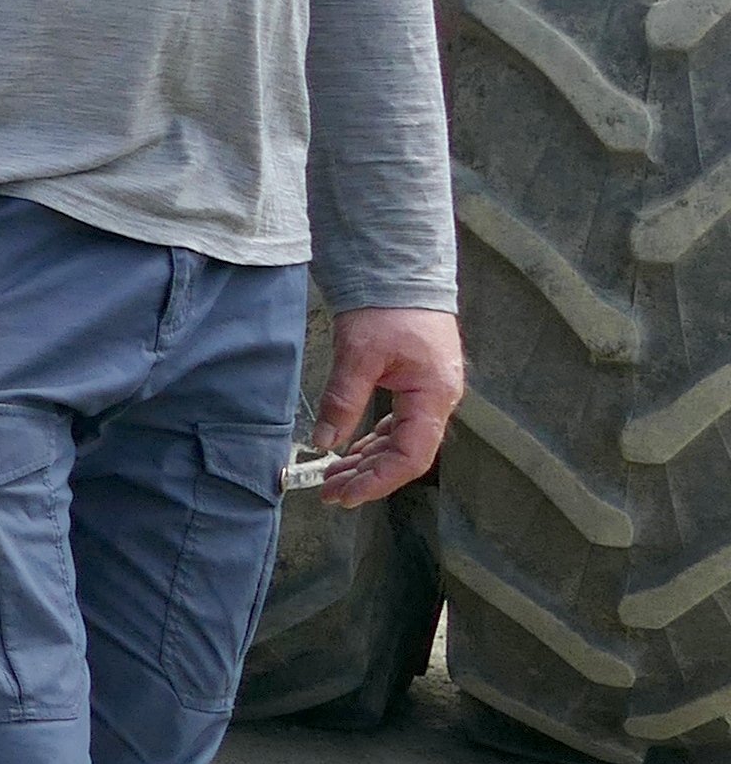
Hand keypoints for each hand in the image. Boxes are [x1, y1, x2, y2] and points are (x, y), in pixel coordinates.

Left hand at [311, 305, 463, 502]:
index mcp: (433, 396)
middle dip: (367, 476)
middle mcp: (438, 400)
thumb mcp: (359, 354)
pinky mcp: (415, 383)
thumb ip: (343, 400)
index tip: (346, 495)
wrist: (401, 268)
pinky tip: (350, 450)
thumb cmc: (388, 307)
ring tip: (332, 476)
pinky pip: (397, 423)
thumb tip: (324, 442)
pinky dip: (372, 440)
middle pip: (404, 454)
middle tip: (329, 492)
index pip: (410, 457)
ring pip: (399, 440)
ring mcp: (428, 392)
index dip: (378, 482)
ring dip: (367, 461)